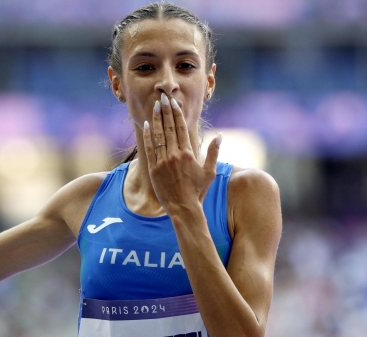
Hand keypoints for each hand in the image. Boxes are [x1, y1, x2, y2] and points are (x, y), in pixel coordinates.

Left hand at [142, 93, 221, 213]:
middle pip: (169, 128)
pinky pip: (149, 149)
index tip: (173, 102)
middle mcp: (175, 154)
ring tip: (154, 106)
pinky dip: (148, 136)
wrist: (183, 207)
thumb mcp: (209, 171)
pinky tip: (146, 125)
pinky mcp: (154, 169)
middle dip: (165, 111)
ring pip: (158, 135)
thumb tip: (220, 135)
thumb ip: (213, 152)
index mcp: (188, 153)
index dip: (176, 113)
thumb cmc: (198, 191)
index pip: (181, 128)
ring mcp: (163, 161)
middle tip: (162, 98)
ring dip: (156, 120)